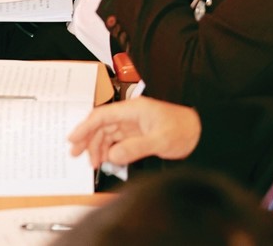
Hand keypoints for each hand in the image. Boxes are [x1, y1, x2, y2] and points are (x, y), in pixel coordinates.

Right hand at [69, 96, 201, 167]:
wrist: (199, 132)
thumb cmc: (183, 129)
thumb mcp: (160, 141)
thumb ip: (135, 148)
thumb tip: (112, 155)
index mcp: (133, 109)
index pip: (102, 115)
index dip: (85, 126)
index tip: (73, 138)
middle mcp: (131, 115)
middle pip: (102, 125)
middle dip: (88, 139)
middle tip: (76, 154)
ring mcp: (134, 125)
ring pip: (108, 134)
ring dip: (98, 147)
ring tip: (92, 162)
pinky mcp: (138, 134)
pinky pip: (117, 141)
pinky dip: (109, 150)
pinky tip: (106, 159)